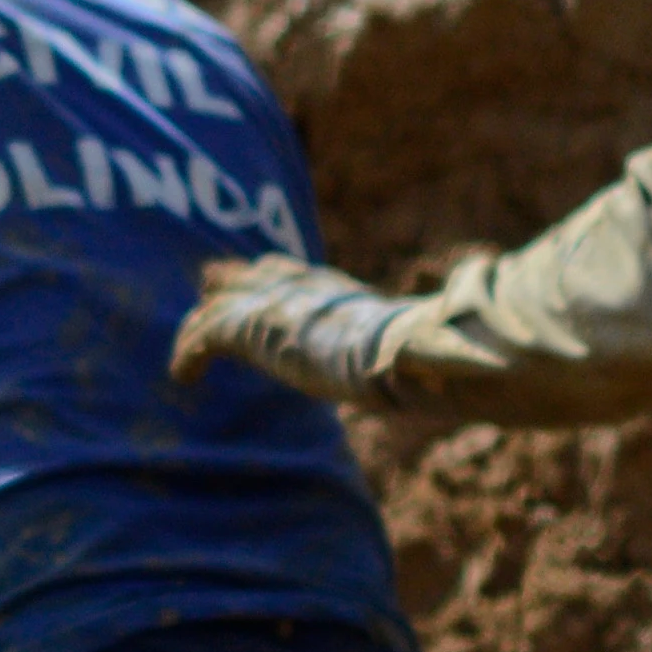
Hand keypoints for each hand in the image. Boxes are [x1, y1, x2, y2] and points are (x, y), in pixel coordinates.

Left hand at [171, 255, 407, 401]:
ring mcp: (273, 304)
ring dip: (200, 326)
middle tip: (209, 283)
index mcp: (334, 290)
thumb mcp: (418, 350)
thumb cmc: (421, 355)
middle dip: (229, 281)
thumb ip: (417, 350)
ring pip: (218, 306)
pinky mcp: (250, 326)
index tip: (260, 278)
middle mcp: (300, 288)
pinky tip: (182, 378)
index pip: (294, 273)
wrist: (402, 350)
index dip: (273, 277)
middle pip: (251, 275)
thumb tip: (468, 368)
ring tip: (185, 354)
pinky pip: (203, 336)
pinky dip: (188, 355)